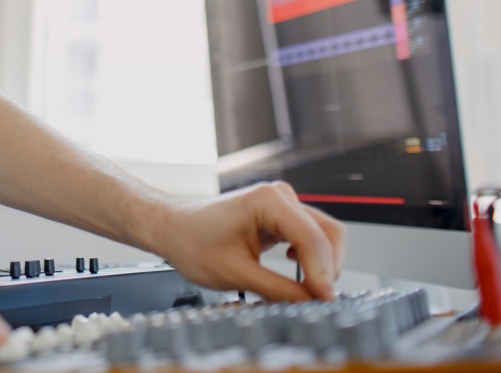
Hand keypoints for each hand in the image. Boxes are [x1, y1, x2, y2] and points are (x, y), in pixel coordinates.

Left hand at [153, 181, 345, 301]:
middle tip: (319, 301)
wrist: (173, 229)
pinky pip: (311, 239)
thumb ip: (278, 290)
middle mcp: (280, 197)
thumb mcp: (236, 274)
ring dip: (322, 266)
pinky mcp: (282, 218)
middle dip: (327, 270)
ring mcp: (283, 205)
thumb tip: (311, 304)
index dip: (322, 273)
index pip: (312, 238)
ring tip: (308, 292)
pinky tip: (298, 275)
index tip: (324, 300)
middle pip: (328, 235)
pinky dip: (312, 260)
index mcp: (268, 201)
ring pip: (324, 237)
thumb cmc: (192, 242)